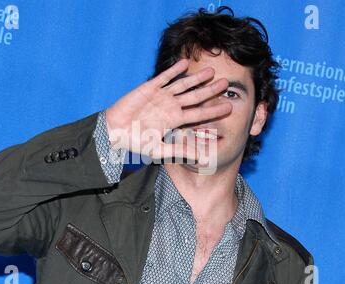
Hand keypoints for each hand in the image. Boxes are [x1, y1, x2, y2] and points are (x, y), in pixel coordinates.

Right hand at [105, 58, 231, 161]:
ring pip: (183, 85)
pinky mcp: (149, 87)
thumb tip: (201, 159)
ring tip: (211, 71)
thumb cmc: (136, 142)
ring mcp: (161, 96)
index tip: (229, 107)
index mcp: (175, 120)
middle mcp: (171, 106)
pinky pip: (164, 77)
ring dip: (196, 78)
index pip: (198, 114)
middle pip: (195, 96)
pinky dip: (174, 70)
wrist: (115, 130)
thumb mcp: (159, 149)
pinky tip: (185, 63)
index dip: (213, 111)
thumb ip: (180, 151)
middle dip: (210, 90)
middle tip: (226, 84)